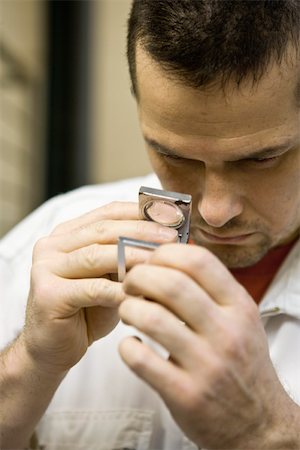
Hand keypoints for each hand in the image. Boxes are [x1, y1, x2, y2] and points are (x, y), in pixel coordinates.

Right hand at [23, 202, 177, 374]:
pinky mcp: (48, 294)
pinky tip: (143, 293)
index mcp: (67, 234)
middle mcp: (52, 245)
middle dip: (141, 231)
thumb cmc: (87, 312)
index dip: (141, 212)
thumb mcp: (111, 278)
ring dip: (134, 257)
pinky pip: (94, 288)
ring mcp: (45, 268)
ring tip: (162, 262)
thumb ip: (128, 257)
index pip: (107, 212)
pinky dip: (121, 290)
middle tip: (172, 237)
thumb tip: (171, 240)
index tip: (172, 216)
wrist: (53, 350)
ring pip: (98, 255)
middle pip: (104, 230)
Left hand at [119, 243, 299, 448]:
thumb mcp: (241, 318)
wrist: (258, 422)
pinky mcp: (186, 394)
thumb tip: (166, 258)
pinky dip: (127, 346)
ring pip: (151, 318)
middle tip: (130, 284)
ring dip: (129, 308)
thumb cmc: (241, 362)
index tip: (151, 262)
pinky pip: (140, 359)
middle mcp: (226, 332)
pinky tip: (133, 345)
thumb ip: (211, 289)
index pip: (198, 260)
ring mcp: (207, 365)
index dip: (164, 254)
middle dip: (139, 277)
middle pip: (170, 283)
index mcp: (239, 306)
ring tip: (129, 312)